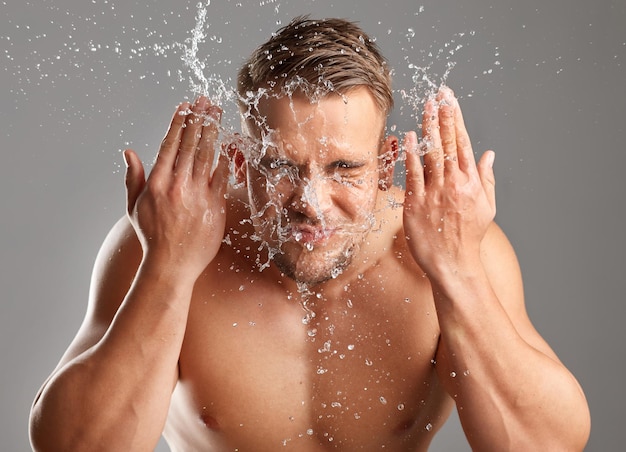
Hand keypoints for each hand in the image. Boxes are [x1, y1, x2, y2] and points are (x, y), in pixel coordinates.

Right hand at [123, 96, 228, 277]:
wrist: (171, 265)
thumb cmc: (151, 237)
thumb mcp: (133, 207)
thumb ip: (132, 177)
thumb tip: (128, 152)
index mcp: (157, 183)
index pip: (170, 144)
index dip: (179, 123)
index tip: (185, 106)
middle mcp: (177, 186)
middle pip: (191, 144)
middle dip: (199, 118)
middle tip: (205, 101)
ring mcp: (198, 195)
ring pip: (207, 155)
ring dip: (213, 131)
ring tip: (217, 113)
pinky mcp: (215, 206)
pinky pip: (221, 176)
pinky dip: (223, 158)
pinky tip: (226, 143)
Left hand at [403, 87, 495, 277]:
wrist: (453, 264)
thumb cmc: (469, 236)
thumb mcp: (486, 207)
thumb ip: (486, 178)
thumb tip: (489, 154)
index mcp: (471, 183)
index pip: (464, 143)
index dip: (456, 118)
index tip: (451, 99)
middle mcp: (454, 184)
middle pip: (448, 143)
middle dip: (442, 115)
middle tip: (438, 94)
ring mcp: (434, 193)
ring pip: (431, 154)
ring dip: (427, 128)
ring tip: (425, 106)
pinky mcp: (416, 204)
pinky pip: (413, 175)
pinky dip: (411, 155)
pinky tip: (408, 138)